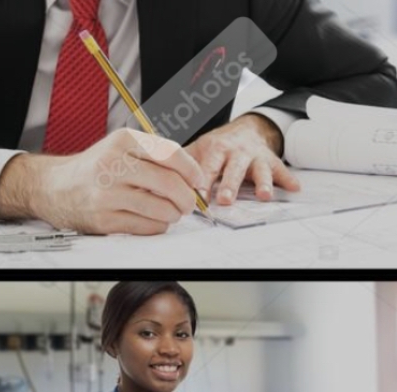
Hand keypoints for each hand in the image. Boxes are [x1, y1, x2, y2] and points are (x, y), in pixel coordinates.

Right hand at [0, 128, 207, 234]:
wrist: (53, 187)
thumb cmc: (93, 168)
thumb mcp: (120, 147)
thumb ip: (152, 154)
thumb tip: (191, 177)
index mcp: (122, 141)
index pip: (170, 154)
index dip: (191, 170)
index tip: (198, 181)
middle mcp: (113, 165)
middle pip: (168, 182)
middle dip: (186, 197)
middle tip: (189, 203)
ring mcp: (106, 194)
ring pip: (158, 208)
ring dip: (173, 214)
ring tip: (173, 213)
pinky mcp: (102, 219)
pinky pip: (143, 226)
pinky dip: (156, 226)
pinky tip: (155, 221)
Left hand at [185, 113, 300, 204]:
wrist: (245, 129)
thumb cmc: (216, 147)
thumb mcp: (197, 150)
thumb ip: (181, 166)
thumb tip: (159, 184)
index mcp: (215, 149)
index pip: (207, 168)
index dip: (202, 182)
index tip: (196, 197)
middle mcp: (236, 152)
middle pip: (233, 169)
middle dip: (229, 184)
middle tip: (225, 200)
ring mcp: (255, 156)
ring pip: (260, 170)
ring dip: (263, 183)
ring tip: (264, 196)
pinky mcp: (271, 160)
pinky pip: (281, 170)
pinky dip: (288, 179)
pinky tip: (295, 188)